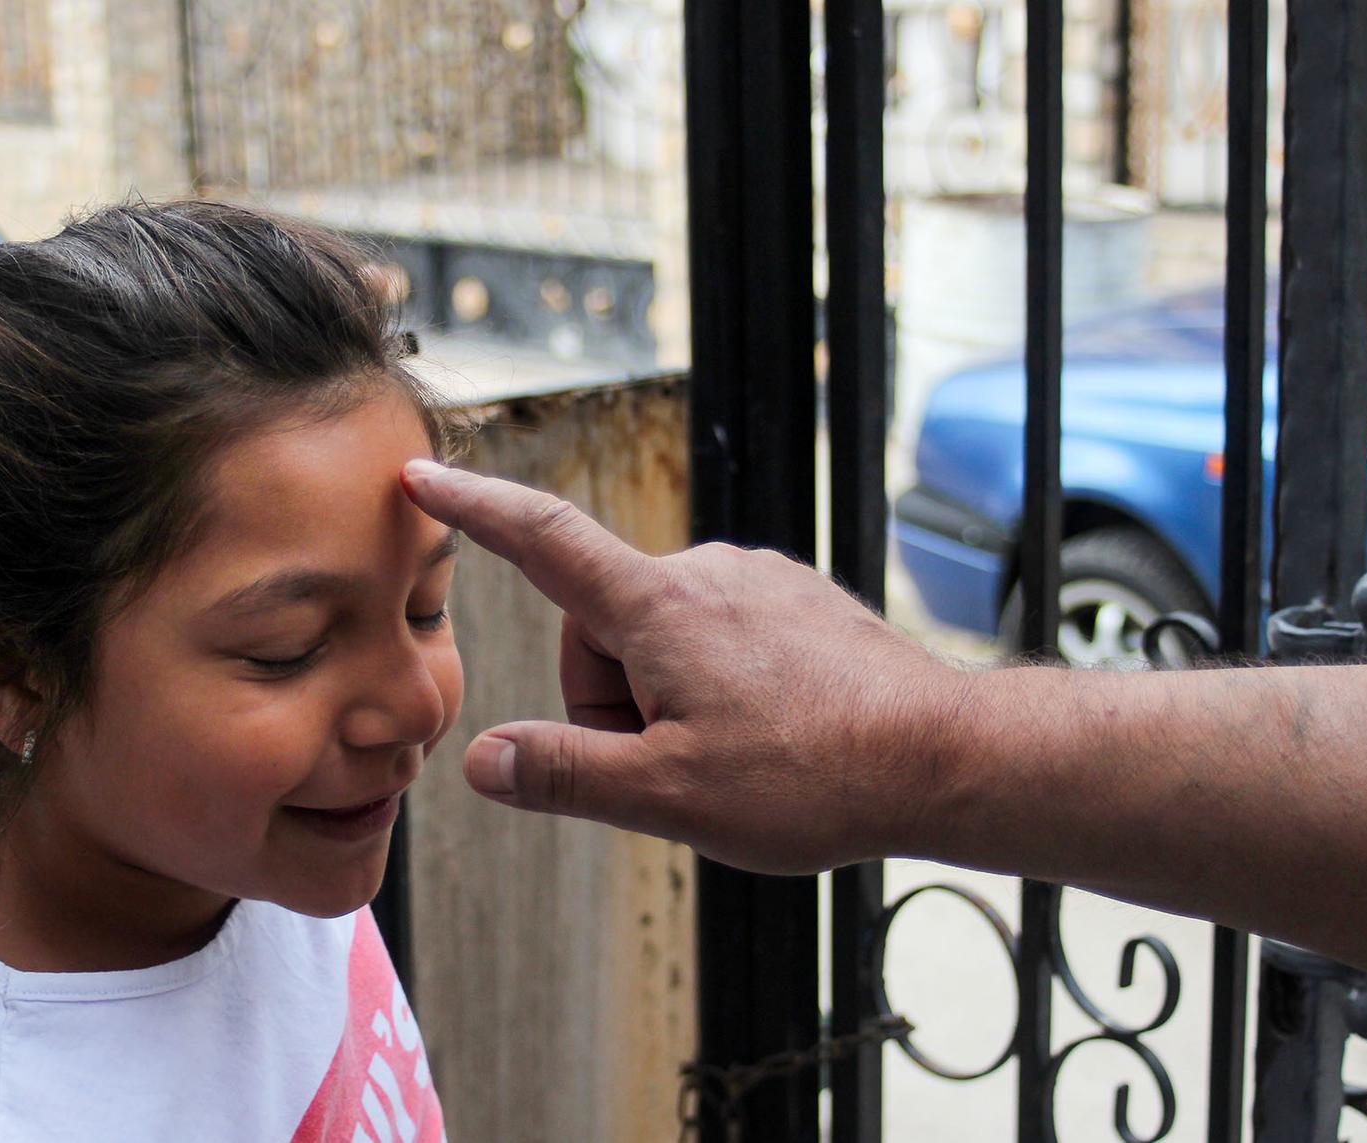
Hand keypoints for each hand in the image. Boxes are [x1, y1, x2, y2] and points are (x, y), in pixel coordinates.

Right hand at [400, 459, 972, 873]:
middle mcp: (706, 572)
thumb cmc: (811, 778)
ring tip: (739, 755)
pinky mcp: (796, 599)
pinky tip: (772, 732)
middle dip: (613, 702)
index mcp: (659, 607)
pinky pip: (716, 638)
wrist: (944, 759)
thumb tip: (481, 759)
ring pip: (660, 641)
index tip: (421, 472)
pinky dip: (717, 686)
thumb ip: (565, 773)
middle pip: (601, 632)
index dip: (474, 508)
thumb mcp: (668, 795)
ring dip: (667, 700)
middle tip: (679, 767)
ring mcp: (757, 580)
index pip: (542, 540)